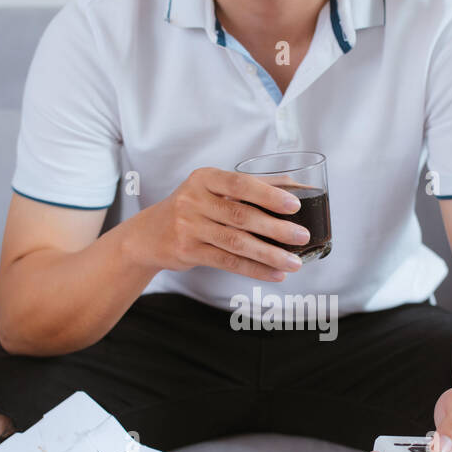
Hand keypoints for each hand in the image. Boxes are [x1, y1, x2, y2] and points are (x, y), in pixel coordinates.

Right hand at [124, 167, 308, 280]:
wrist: (149, 234)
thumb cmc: (192, 208)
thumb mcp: (213, 190)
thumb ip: (251, 186)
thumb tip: (297, 186)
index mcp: (204, 178)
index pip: (239, 183)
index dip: (268, 194)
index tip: (294, 204)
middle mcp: (193, 200)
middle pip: (241, 215)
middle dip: (275, 228)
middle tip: (302, 235)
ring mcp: (188, 227)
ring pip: (236, 242)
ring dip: (269, 254)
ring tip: (294, 262)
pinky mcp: (188, 252)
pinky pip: (228, 262)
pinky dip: (254, 269)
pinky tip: (275, 273)